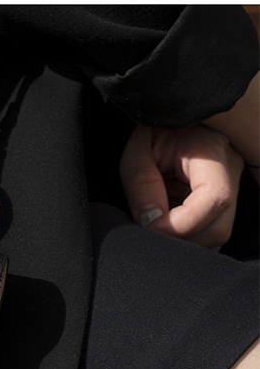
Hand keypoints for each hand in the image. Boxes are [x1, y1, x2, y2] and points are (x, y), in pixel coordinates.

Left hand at [120, 124, 244, 249]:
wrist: (166, 129)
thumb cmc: (151, 135)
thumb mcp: (137, 152)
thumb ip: (141, 183)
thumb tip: (150, 221)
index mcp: (212, 150)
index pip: (214, 198)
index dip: (180, 223)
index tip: (149, 225)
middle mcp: (231, 172)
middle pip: (218, 227)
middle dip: (178, 236)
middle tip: (146, 226)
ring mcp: (232, 190)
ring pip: (215, 236)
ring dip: (181, 239)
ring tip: (157, 219)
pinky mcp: (223, 206)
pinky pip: (210, 235)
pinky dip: (186, 238)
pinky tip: (168, 222)